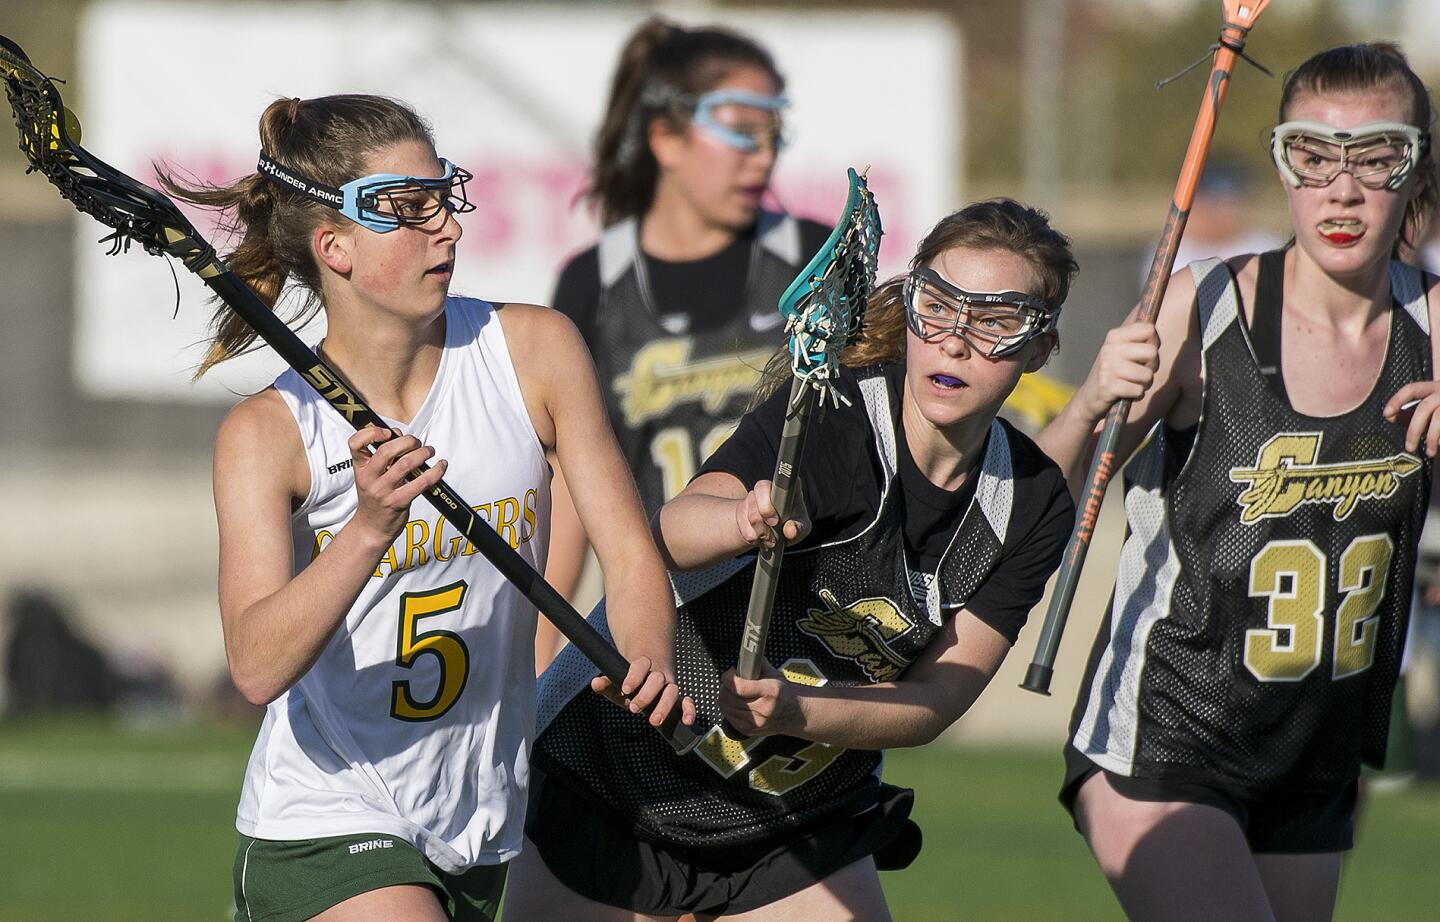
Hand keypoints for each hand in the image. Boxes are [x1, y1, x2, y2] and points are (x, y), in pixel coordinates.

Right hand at [347, 426, 446, 544]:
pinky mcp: (399, 502)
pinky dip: (435, 472)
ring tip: (429, 451)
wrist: (371, 528)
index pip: (355, 443)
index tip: (388, 432)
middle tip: (417, 442)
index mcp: (360, 468)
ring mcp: (383, 491)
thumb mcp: (370, 476)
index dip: (371, 432)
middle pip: (386, 451)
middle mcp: (369, 478)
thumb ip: (382, 456)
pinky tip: (441, 466)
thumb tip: (399, 435)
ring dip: (422, 453)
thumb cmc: (374, 498)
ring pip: (405, 464)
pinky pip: (420, 483)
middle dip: (407, 441)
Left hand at [590, 654, 695, 728]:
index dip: (634, 676)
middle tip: (634, 707)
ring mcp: (669, 684)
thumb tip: (596, 683)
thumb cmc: (632, 678)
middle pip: (657, 679)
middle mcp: (658, 673)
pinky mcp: (677, 697)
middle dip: (646, 694)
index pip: (641, 665)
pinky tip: (687, 721)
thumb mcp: (617, 679)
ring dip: (664, 706)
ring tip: (654, 720)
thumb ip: (607, 683)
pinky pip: (687, 702)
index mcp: (643, 664)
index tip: (626, 688)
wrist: (650, 666)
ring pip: (673, 690)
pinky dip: (689, 710)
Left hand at [717, 660, 803, 736]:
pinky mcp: (749, 731)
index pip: (739, 687)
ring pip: (726, 708)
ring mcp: (756, 723)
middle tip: (731, 681)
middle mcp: (763, 709)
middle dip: (725, 686)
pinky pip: (728, 717)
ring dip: (725, 697)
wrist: (796, 714)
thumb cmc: (784, 693)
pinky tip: (735, 702)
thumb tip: (744, 654)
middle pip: (729, 698)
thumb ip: (758, 664)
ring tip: (733, 691)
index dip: (729, 678)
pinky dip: (728, 708)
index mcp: (770, 692)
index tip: (730, 672)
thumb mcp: (774, 674)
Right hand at [735, 479, 811, 550]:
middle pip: (762, 490)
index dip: (781, 481)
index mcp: (789, 486)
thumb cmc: (792, 525)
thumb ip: (799, 528)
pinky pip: (744, 527)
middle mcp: (769, 486)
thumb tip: (790, 531)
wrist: (772, 534)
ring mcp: (753, 497)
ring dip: (763, 532)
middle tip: (775, 523)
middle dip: (767, 513)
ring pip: (753, 515)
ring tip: (771, 537)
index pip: (783, 472)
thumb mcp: (801, 527)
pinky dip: (754, 538)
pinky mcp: (740, 509)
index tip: (778, 499)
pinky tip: (761, 538)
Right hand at [1078, 321, 1159, 422]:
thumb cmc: (1114, 371)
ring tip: (1133, 382)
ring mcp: (1108, 367)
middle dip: (1152, 365)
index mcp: (1114, 336)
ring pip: (1147, 375)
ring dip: (1145, 383)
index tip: (1143, 352)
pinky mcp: (1108, 386)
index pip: (1149, 329)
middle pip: (1152, 352)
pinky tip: (1127, 393)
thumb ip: (1139, 336)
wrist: (1090, 397)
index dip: (1153, 342)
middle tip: (1139, 370)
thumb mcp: (1122, 349)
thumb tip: (1156, 310)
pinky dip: (1137, 395)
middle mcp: (1110, 349)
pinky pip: (1139, 391)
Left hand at [1383, 381, 1439, 457]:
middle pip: (1425, 408)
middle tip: (1409, 448)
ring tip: (1429, 452)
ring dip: (1431, 438)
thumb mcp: (1431, 406)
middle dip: (1414, 430)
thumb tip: (1390, 417)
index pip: (1411, 388)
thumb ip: (1411, 411)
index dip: (1397, 400)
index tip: (1386, 414)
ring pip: (1439, 419)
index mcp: (1434, 387)